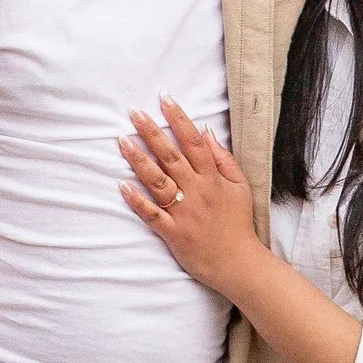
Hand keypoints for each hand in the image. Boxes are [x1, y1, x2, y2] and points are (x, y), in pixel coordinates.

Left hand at [119, 97, 259, 296]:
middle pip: (171, 157)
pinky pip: (152, 214)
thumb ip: (224, 159)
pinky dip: (137, 201)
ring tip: (122, 141)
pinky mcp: (173, 232)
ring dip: (138, 160)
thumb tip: (205, 133)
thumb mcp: (240, 187)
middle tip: (134, 112)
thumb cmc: (238, 223)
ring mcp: (183, 212)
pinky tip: (122, 185)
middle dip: (151, 132)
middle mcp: (196, 191)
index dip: (178, 119)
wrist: (238, 262)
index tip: (164, 99)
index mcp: (212, 178)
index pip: (193, 142)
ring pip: (158, 182)